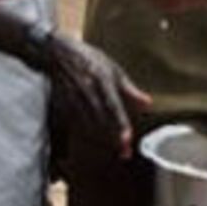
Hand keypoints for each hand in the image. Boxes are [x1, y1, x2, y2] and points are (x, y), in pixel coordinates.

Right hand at [43, 33, 152, 158]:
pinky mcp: (63, 105)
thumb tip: (148, 103)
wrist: (58, 53)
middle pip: (101, 120)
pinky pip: (76, 124)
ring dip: (102, 140)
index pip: (113, 106)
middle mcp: (87, 90)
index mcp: (102, 80)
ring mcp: (73, 99)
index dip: (120, 124)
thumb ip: (130, 90)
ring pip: (88, 125)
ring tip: (117, 150)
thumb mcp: (113, 69)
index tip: (127, 139)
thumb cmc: (90, 60)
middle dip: (113, 138)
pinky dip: (88, 135)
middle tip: (126, 152)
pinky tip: (97, 141)